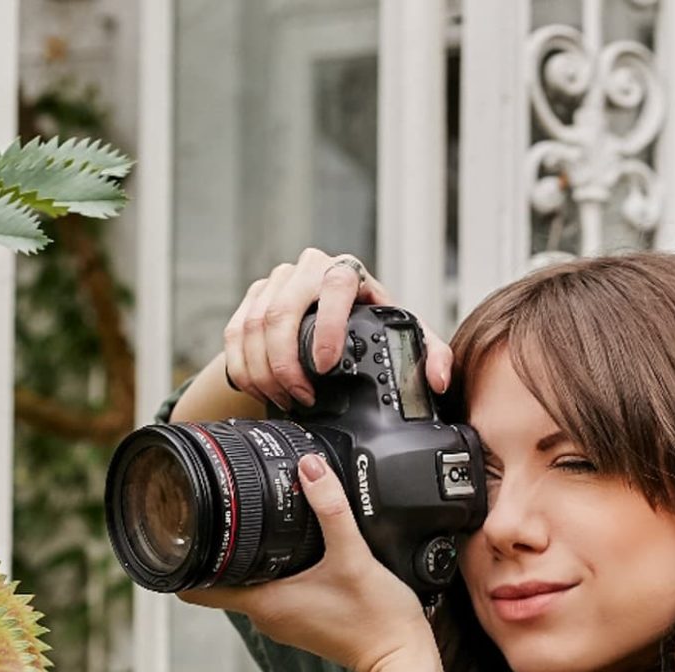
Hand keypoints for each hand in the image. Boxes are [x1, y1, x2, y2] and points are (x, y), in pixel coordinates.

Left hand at [175, 451, 444, 671]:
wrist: (404, 660)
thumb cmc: (378, 619)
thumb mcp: (354, 556)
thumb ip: (331, 509)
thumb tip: (310, 468)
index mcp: (265, 603)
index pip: (196, 589)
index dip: (183, 560)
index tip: (181, 531)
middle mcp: (267, 617)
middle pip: (221, 581)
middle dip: (218, 549)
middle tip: (221, 511)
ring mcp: (285, 622)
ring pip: (249, 585)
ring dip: (248, 560)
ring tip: (256, 524)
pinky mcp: (304, 622)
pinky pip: (274, 593)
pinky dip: (273, 571)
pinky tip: (293, 551)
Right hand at [221, 247, 453, 411]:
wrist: (331, 318)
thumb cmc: (371, 325)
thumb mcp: (403, 336)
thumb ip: (431, 355)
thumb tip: (439, 381)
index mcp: (347, 272)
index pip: (334, 287)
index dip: (327, 326)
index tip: (326, 366)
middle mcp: (308, 269)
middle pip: (282, 310)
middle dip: (286, 363)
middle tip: (301, 397)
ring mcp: (275, 282)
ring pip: (253, 326)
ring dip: (264, 371)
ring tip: (284, 399)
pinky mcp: (250, 299)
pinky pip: (235, 335)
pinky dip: (244, 368)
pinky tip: (260, 389)